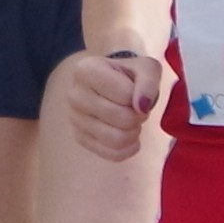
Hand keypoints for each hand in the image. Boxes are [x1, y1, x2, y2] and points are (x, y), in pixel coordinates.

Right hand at [56, 43, 165, 161]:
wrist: (110, 84)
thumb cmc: (128, 75)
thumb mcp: (145, 68)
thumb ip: (148, 81)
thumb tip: (142, 106)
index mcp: (86, 70)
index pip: (126, 95)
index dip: (140, 97)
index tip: (136, 92)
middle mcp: (74, 95)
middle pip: (122, 118)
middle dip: (138, 116)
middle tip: (137, 109)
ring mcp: (75, 119)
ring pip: (117, 140)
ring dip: (134, 132)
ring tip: (131, 121)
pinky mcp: (80, 138)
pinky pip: (113, 154)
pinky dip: (128, 148)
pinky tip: (128, 136)